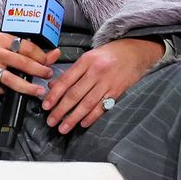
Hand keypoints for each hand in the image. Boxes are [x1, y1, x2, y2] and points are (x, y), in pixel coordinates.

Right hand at [0, 31, 58, 97]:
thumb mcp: (5, 42)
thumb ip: (27, 49)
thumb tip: (54, 54)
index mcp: (1, 39)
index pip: (25, 47)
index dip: (40, 55)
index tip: (49, 62)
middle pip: (21, 62)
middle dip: (38, 70)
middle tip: (48, 75)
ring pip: (11, 80)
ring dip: (28, 87)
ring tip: (39, 91)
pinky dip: (7, 91)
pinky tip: (13, 92)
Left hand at [41, 38, 162, 133]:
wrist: (135, 51)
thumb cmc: (108, 54)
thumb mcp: (88, 57)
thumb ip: (71, 72)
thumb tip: (53, 85)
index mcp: (86, 61)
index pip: (66, 80)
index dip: (54, 94)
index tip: (45, 106)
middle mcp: (96, 72)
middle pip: (75, 94)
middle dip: (61, 110)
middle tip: (51, 121)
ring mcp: (107, 82)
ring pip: (87, 103)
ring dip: (73, 118)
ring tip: (63, 127)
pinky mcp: (117, 91)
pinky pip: (102, 107)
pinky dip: (92, 117)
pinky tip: (83, 124)